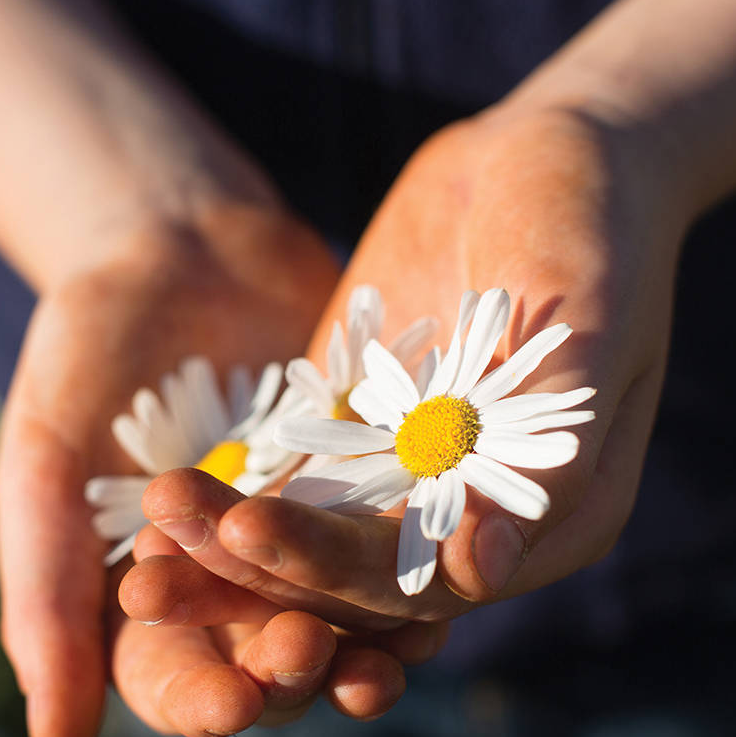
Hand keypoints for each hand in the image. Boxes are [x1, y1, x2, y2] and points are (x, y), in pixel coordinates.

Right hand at [0, 202, 431, 736]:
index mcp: (140, 594)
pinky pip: (393, 542)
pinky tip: (441, 576)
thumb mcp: (48, 462)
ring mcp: (298, 538)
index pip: (169, 677)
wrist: (174, 236)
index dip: (197, 699)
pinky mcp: (361, 489)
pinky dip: (416, 564)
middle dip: (289, 669)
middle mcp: (228, 583)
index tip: (227, 704)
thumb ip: (48, 593)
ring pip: (338, 616)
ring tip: (391, 655)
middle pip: (261, 660)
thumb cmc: (86, 346)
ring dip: (365, 642)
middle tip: (309, 657)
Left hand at [122, 105, 688, 631]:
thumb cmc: (590, 225)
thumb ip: (542, 444)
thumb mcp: (586, 321)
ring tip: (145, 533)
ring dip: (231, 553)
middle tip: (165, 560)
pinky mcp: (360, 443)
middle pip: (360, 580)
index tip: (251, 529)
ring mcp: (414, 485)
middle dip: (262, 571)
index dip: (341, 567)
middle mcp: (480, 524)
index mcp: (554, 522)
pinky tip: (162, 493)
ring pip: (315, 547)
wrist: (545, 156)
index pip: (435, 579)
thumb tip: (481, 566)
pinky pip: (292, 486)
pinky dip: (232, 497)